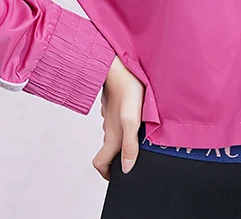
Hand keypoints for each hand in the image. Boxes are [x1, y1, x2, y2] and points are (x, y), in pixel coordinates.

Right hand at [92, 54, 144, 179]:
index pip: (100, 163)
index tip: (117, 175)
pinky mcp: (114, 104)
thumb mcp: (132, 121)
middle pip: (108, 150)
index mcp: (112, 137)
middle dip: (118, 156)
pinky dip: (124, 123)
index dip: (106, 173)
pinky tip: (138, 116)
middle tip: (134, 156)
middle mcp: (109, 128)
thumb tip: (125, 168)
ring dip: (123, 138)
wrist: (121, 65)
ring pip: (114, 133)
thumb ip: (129, 145)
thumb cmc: (128, 91)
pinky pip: (117, 119)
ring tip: (140, 136)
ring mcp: (110, 115)